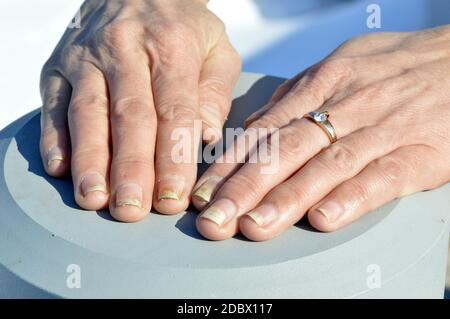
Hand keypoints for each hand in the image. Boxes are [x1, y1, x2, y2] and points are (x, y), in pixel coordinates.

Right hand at [39, 0, 240, 220]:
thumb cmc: (181, 28)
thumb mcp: (217, 48)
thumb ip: (215, 92)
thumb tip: (203, 136)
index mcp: (171, 48)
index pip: (174, 112)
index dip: (173, 158)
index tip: (173, 198)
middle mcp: (125, 51)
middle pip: (129, 117)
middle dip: (130, 168)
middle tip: (131, 210)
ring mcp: (87, 57)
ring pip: (87, 113)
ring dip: (90, 160)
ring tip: (94, 199)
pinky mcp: (58, 65)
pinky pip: (54, 102)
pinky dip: (54, 137)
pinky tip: (60, 169)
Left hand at [193, 26, 449, 240]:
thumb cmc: (391, 68)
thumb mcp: (337, 68)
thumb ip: (294, 101)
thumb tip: (253, 129)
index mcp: (320, 85)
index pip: (263, 130)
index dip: (229, 164)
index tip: (203, 193)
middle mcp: (343, 107)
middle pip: (285, 150)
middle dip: (243, 188)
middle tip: (214, 220)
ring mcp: (380, 128)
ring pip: (325, 166)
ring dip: (286, 199)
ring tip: (254, 227)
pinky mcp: (418, 151)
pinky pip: (381, 176)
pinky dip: (350, 198)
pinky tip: (324, 219)